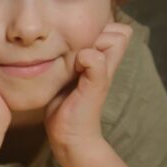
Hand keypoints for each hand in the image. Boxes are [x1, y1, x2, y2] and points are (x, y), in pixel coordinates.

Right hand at [45, 22, 131, 152]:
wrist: (66, 135)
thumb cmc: (82, 115)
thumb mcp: (92, 92)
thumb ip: (95, 70)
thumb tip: (87, 52)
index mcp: (106, 63)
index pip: (119, 34)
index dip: (106, 33)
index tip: (87, 44)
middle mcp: (95, 61)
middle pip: (101, 30)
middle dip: (87, 31)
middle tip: (70, 45)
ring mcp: (79, 66)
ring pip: (80, 39)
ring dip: (68, 40)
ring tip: (57, 50)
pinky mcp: (62, 70)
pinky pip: (63, 50)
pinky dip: (56, 49)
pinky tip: (47, 58)